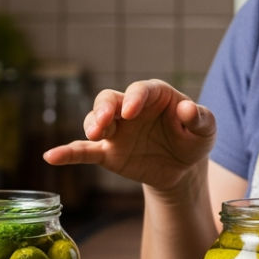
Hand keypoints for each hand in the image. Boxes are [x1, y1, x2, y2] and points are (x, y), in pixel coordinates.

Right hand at [43, 80, 214, 192]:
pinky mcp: (108, 152)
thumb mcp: (207, 130)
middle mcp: (130, 109)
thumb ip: (200, 118)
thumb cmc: (194, 140)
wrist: (183, 167)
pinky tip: (51, 156)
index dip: (135, 98)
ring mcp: (117, 130)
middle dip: (104, 108)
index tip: (132, 111)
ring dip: (91, 125)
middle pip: (109, 99)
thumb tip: (187, 109)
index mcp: (155, 96)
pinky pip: (84, 151)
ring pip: (95, 120)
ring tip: (94, 136)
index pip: (140, 90)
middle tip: (104, 122)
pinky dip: (67, 153)